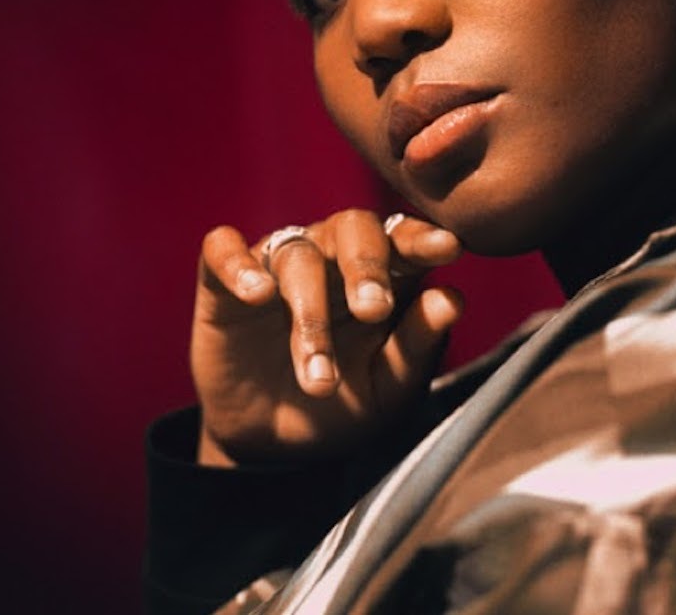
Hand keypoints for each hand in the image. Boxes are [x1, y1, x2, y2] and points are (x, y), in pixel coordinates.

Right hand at [190, 209, 463, 466]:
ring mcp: (277, 263)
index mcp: (383, 272)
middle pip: (353, 228)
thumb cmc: (345, 405)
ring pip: (296, 258)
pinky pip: (223, 249)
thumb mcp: (388, 388)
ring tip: (319, 380)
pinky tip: (256, 294)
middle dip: (365, 266)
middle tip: (374, 309)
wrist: (273, 447)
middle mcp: (332, 255)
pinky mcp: (223, 281)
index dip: (423, 238)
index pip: (405, 237)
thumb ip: (417, 344)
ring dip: (309, 315)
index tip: (448, 248)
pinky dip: (238, 264)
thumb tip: (452, 298)